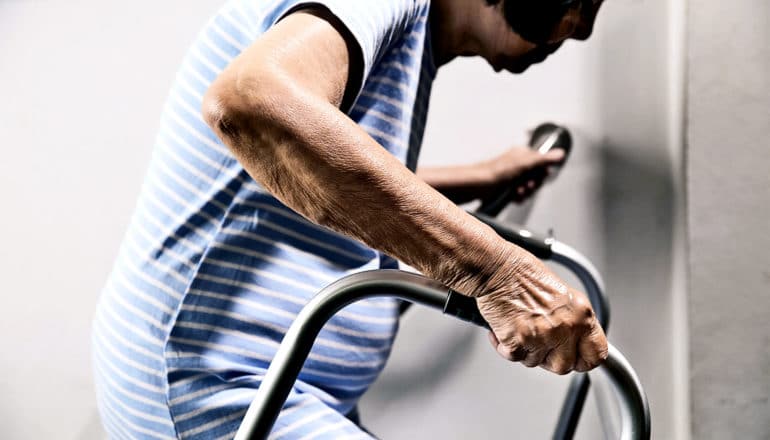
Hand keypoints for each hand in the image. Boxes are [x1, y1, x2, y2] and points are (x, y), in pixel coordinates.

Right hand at [476, 251, 607, 374]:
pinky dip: (504, 345)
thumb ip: (571, 320)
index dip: (583, 360)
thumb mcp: (562, 294)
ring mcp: (542, 336)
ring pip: (535, 362)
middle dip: (548, 358)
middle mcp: (566, 326)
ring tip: (517, 326)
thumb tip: (571, 341)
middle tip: (536, 342)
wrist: (497, 267)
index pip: (596, 354)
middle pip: (564, 366)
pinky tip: (503, 328)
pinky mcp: (519, 341)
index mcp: (582, 313)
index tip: (575, 359)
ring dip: (524, 350)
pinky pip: (514, 357)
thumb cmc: (522, 273)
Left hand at [479, 147, 564, 202]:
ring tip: (517, 192)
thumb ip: (543, 159)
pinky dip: (518, 197)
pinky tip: (513, 197)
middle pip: (536, 177)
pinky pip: (519, 194)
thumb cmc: (495, 172)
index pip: (542, 163)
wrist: (476, 186)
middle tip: (526, 185)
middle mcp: (517, 164)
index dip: (541, 173)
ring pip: (528, 187)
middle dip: (532, 184)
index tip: (537, 177)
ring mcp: (512, 176)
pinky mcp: (506, 187)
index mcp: (522, 154)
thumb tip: (560, 153)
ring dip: (525, 192)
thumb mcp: (524, 164)